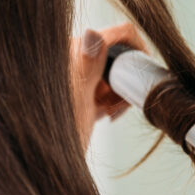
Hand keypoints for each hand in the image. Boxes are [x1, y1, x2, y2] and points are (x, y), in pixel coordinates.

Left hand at [69, 23, 146, 150]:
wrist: (48, 161)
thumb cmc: (57, 137)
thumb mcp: (78, 103)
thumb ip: (86, 67)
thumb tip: (93, 33)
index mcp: (67, 52)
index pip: (114, 34)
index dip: (136, 48)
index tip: (146, 69)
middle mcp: (69, 57)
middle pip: (114, 53)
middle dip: (125, 76)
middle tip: (120, 104)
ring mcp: (72, 72)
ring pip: (110, 70)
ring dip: (118, 90)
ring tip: (109, 113)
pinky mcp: (74, 86)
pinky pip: (101, 83)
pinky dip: (109, 97)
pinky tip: (103, 113)